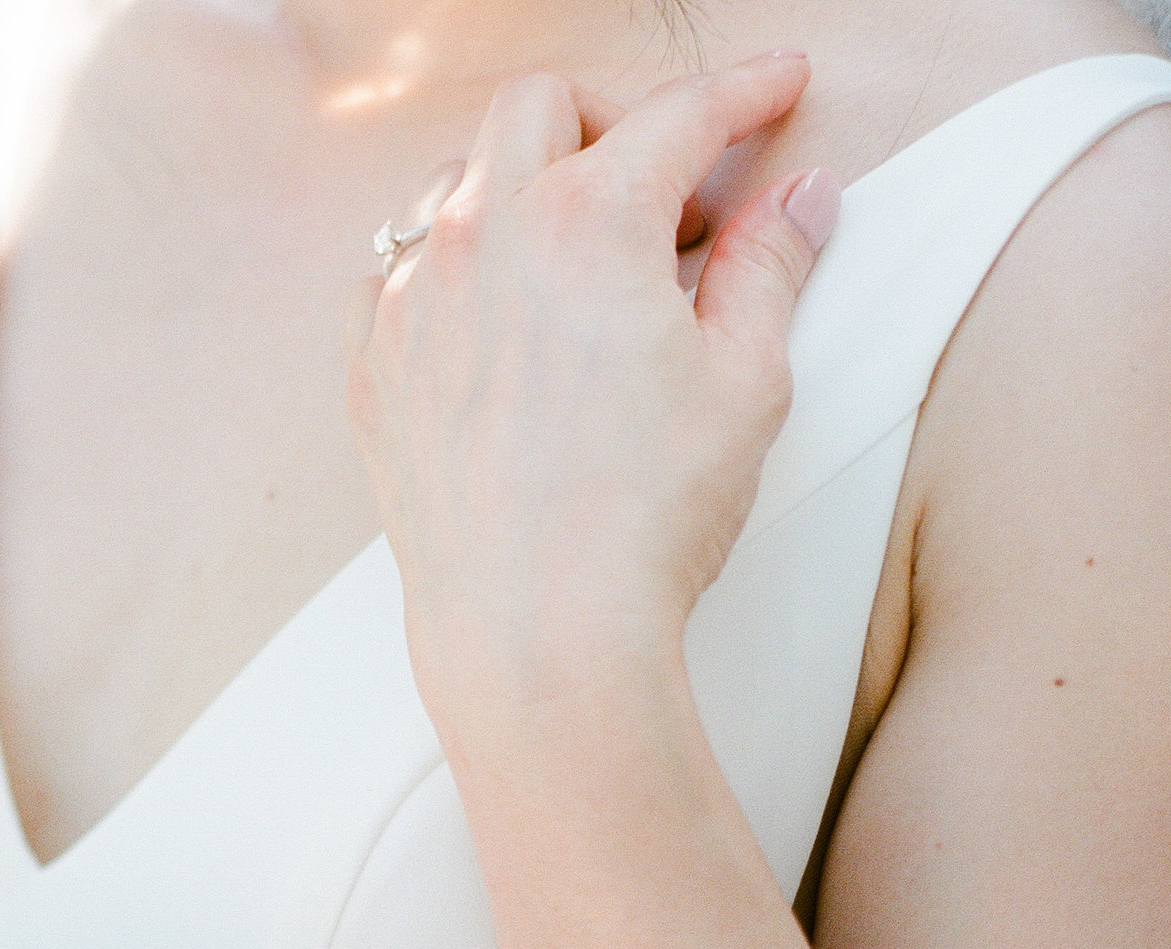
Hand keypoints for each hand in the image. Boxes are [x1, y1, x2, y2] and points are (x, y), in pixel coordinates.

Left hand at [347, 56, 839, 738]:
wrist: (539, 636)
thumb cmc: (641, 522)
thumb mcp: (743, 381)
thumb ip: (770, 266)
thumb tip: (797, 201)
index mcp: (588, 219)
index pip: (680, 114)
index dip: (745, 93)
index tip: (774, 90)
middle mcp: (483, 237)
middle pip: (543, 108)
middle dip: (611, 121)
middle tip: (662, 185)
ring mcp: (412, 301)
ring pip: (456, 182)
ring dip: (520, 191)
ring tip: (574, 260)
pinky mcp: (373, 370)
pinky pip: (396, 274)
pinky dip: (449, 271)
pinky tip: (495, 320)